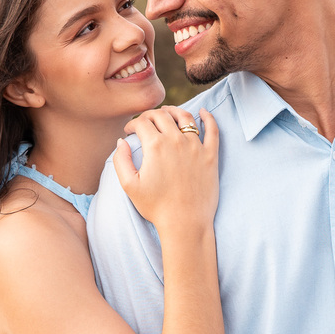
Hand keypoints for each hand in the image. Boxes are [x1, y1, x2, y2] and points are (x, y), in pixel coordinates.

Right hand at [114, 107, 218, 233]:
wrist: (185, 222)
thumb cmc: (156, 207)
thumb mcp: (129, 186)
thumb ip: (121, 160)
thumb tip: (121, 142)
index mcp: (155, 146)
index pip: (141, 123)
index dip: (132, 124)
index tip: (129, 132)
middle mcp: (176, 141)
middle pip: (161, 116)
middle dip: (149, 115)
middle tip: (145, 122)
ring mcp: (196, 147)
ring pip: (185, 117)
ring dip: (174, 111)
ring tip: (167, 112)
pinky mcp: (210, 155)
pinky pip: (212, 130)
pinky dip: (209, 118)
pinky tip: (204, 112)